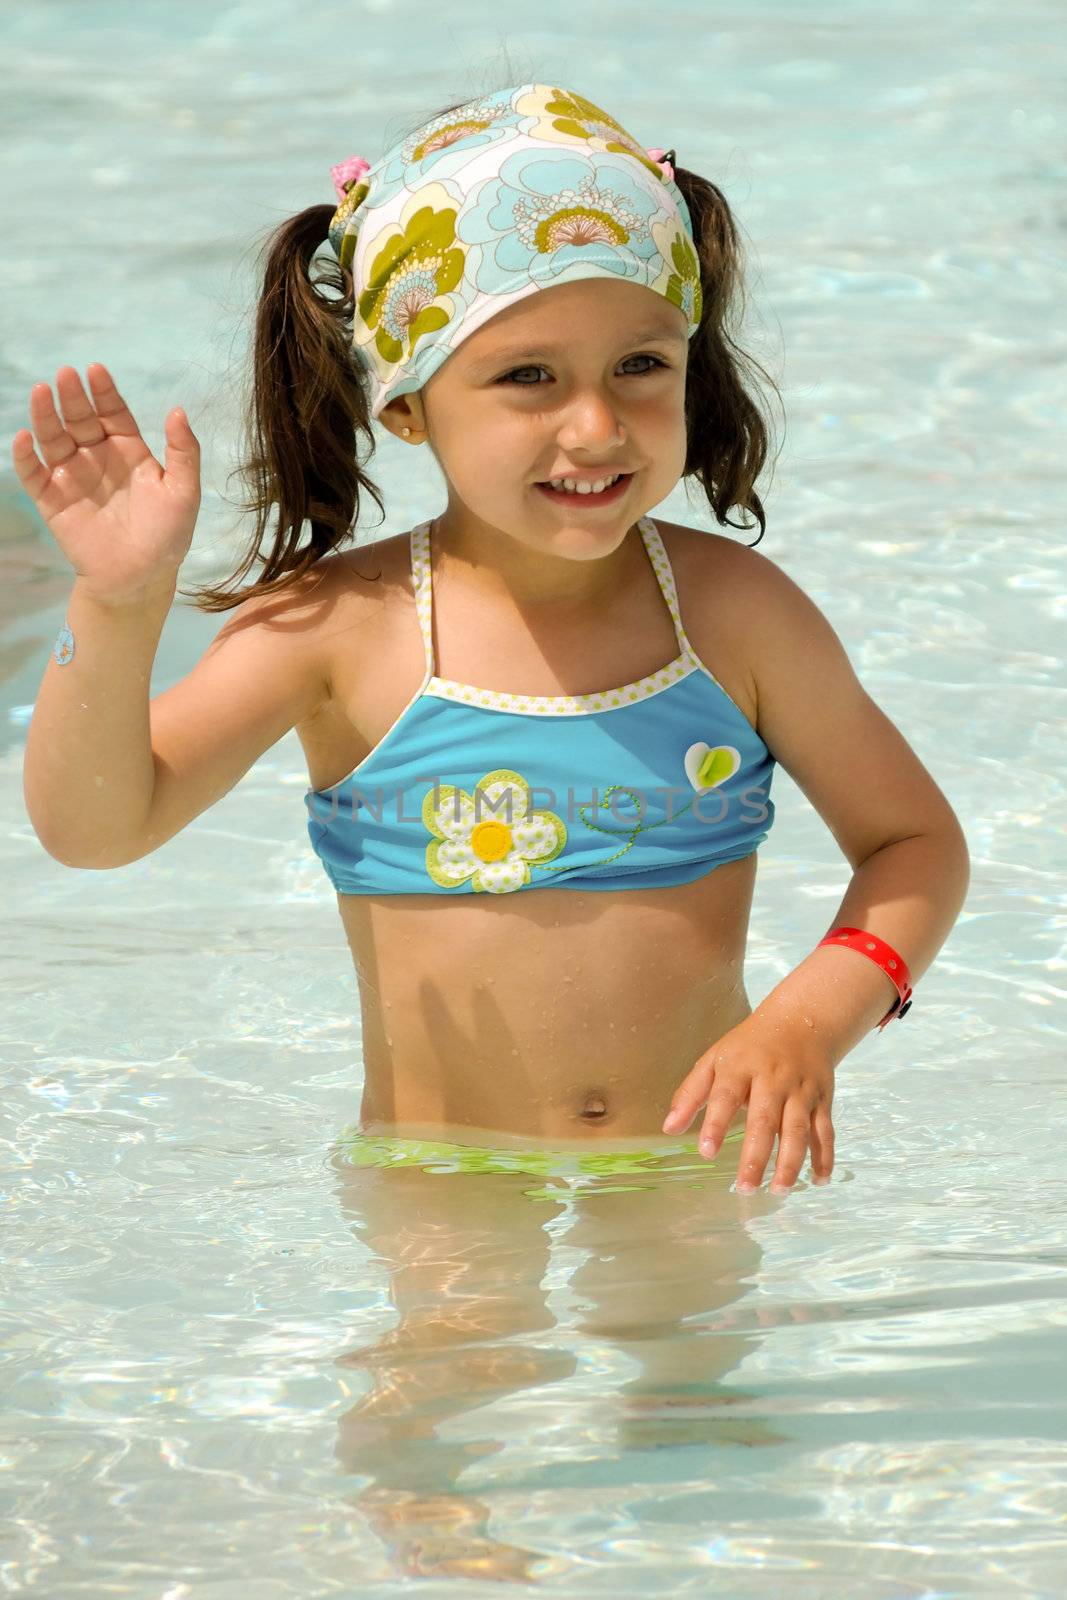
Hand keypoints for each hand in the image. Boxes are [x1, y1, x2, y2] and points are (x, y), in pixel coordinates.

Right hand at [10, 364, 200, 605]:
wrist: (140, 578)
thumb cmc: (167, 536)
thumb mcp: (183, 492)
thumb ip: (183, 452)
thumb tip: (178, 410)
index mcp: (128, 451)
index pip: (113, 412)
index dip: (104, 391)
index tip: (96, 369)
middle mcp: (97, 458)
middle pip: (80, 419)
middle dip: (73, 396)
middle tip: (66, 375)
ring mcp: (73, 476)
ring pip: (54, 438)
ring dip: (45, 416)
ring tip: (42, 392)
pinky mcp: (52, 499)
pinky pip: (34, 474)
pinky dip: (25, 456)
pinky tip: (25, 438)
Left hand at [661, 1011, 835, 1193]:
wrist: (802, 1022)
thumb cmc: (749, 1047)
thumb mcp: (715, 1059)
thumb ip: (691, 1093)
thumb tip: (669, 1129)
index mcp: (741, 1067)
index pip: (726, 1096)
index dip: (716, 1124)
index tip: (706, 1152)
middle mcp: (773, 1079)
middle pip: (765, 1119)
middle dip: (756, 1156)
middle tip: (745, 1188)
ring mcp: (800, 1091)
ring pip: (798, 1129)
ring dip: (790, 1163)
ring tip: (778, 1191)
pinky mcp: (822, 1100)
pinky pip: (825, 1131)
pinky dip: (825, 1157)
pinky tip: (818, 1181)